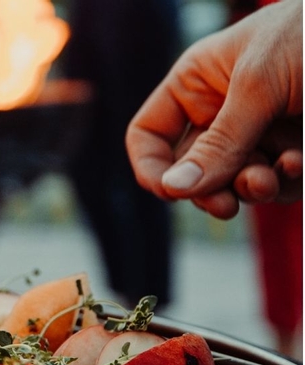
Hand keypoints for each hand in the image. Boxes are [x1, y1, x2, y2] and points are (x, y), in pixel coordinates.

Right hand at [126, 0, 302, 218]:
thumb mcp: (259, 83)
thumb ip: (218, 142)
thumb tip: (174, 189)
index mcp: (197, 84)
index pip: (149, 135)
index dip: (151, 166)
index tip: (170, 192)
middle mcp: (221, 112)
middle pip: (189, 171)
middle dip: (207, 188)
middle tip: (224, 206)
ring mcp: (257, 134)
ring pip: (231, 184)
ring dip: (248, 189)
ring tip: (269, 180)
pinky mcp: (293, 151)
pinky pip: (276, 185)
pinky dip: (285, 183)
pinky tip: (300, 164)